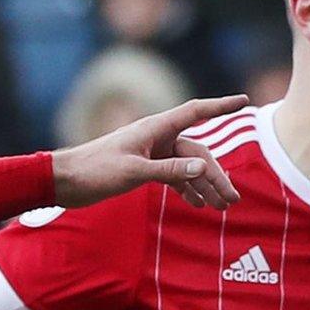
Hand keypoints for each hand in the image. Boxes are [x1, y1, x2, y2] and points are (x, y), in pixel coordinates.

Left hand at [50, 94, 250, 209]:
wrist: (66, 181)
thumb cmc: (95, 171)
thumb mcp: (134, 171)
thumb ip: (170, 169)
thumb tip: (203, 166)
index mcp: (154, 128)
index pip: (195, 112)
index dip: (221, 106)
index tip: (244, 101)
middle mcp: (156, 138)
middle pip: (196, 151)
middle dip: (216, 175)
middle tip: (232, 200)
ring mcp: (151, 153)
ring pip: (186, 166)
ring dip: (203, 185)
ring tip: (220, 208)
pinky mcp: (143, 168)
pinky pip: (173, 176)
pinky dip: (185, 189)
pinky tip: (198, 204)